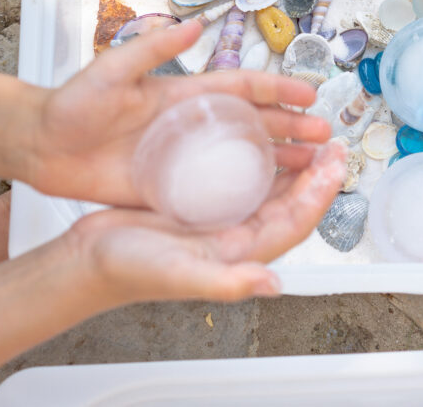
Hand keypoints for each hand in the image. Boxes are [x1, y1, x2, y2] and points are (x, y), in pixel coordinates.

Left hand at [25, 18, 331, 206]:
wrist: (42, 148)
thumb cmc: (73, 104)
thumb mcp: (110, 72)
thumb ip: (150, 49)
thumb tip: (193, 24)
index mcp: (185, 94)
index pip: (242, 89)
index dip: (278, 90)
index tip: (311, 94)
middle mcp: (193, 126)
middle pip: (254, 126)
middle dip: (292, 129)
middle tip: (325, 138)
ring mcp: (185, 158)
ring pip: (244, 160)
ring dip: (279, 162)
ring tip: (312, 168)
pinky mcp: (171, 187)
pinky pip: (217, 191)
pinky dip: (247, 194)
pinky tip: (271, 202)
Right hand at [70, 139, 347, 306]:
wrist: (86, 262)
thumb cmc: (128, 272)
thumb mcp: (179, 274)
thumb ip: (227, 282)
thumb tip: (273, 285)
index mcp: (240, 252)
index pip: (295, 221)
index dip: (320, 192)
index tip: (337, 163)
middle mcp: (235, 235)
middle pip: (289, 202)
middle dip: (315, 174)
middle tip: (332, 142)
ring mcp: (218, 220)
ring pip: (266, 189)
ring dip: (290, 165)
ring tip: (307, 136)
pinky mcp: (197, 204)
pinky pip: (235, 179)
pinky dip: (252, 160)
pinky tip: (254, 139)